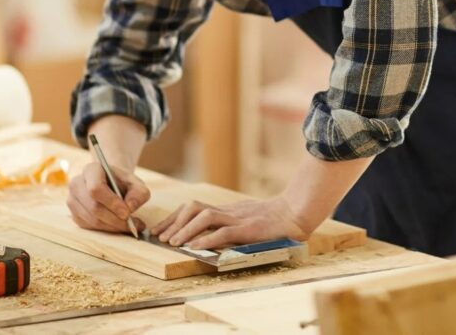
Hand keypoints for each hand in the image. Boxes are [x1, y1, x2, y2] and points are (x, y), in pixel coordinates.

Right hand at [67, 161, 149, 233]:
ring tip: (130, 226)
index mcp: (91, 170)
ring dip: (113, 226)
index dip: (111, 202)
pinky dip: (107, 229)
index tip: (127, 213)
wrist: (111, 185)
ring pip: (92, 219)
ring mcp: (73, 200)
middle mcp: (77, 184)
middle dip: (115, 219)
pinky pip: (90, 227)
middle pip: (94, 207)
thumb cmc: (123, 183)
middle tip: (132, 224)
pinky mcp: (74, 214)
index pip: (96, 188)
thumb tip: (130, 207)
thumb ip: (138, 193)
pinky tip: (119, 226)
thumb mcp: (136, 184)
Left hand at [150, 196, 312, 250]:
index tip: (161, 229)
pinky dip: (207, 239)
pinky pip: (223, 232)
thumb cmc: (275, 220)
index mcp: (228, 210)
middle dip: (173, 222)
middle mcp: (229, 211)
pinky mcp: (248, 228)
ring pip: (204, 217)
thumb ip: (233, 223)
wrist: (297, 212)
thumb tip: (213, 236)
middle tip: (159, 236)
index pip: (195, 208)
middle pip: (193, 208)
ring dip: (186, 230)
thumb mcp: (248, 218)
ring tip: (172, 242)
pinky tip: (195, 247)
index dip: (175, 218)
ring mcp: (238, 218)